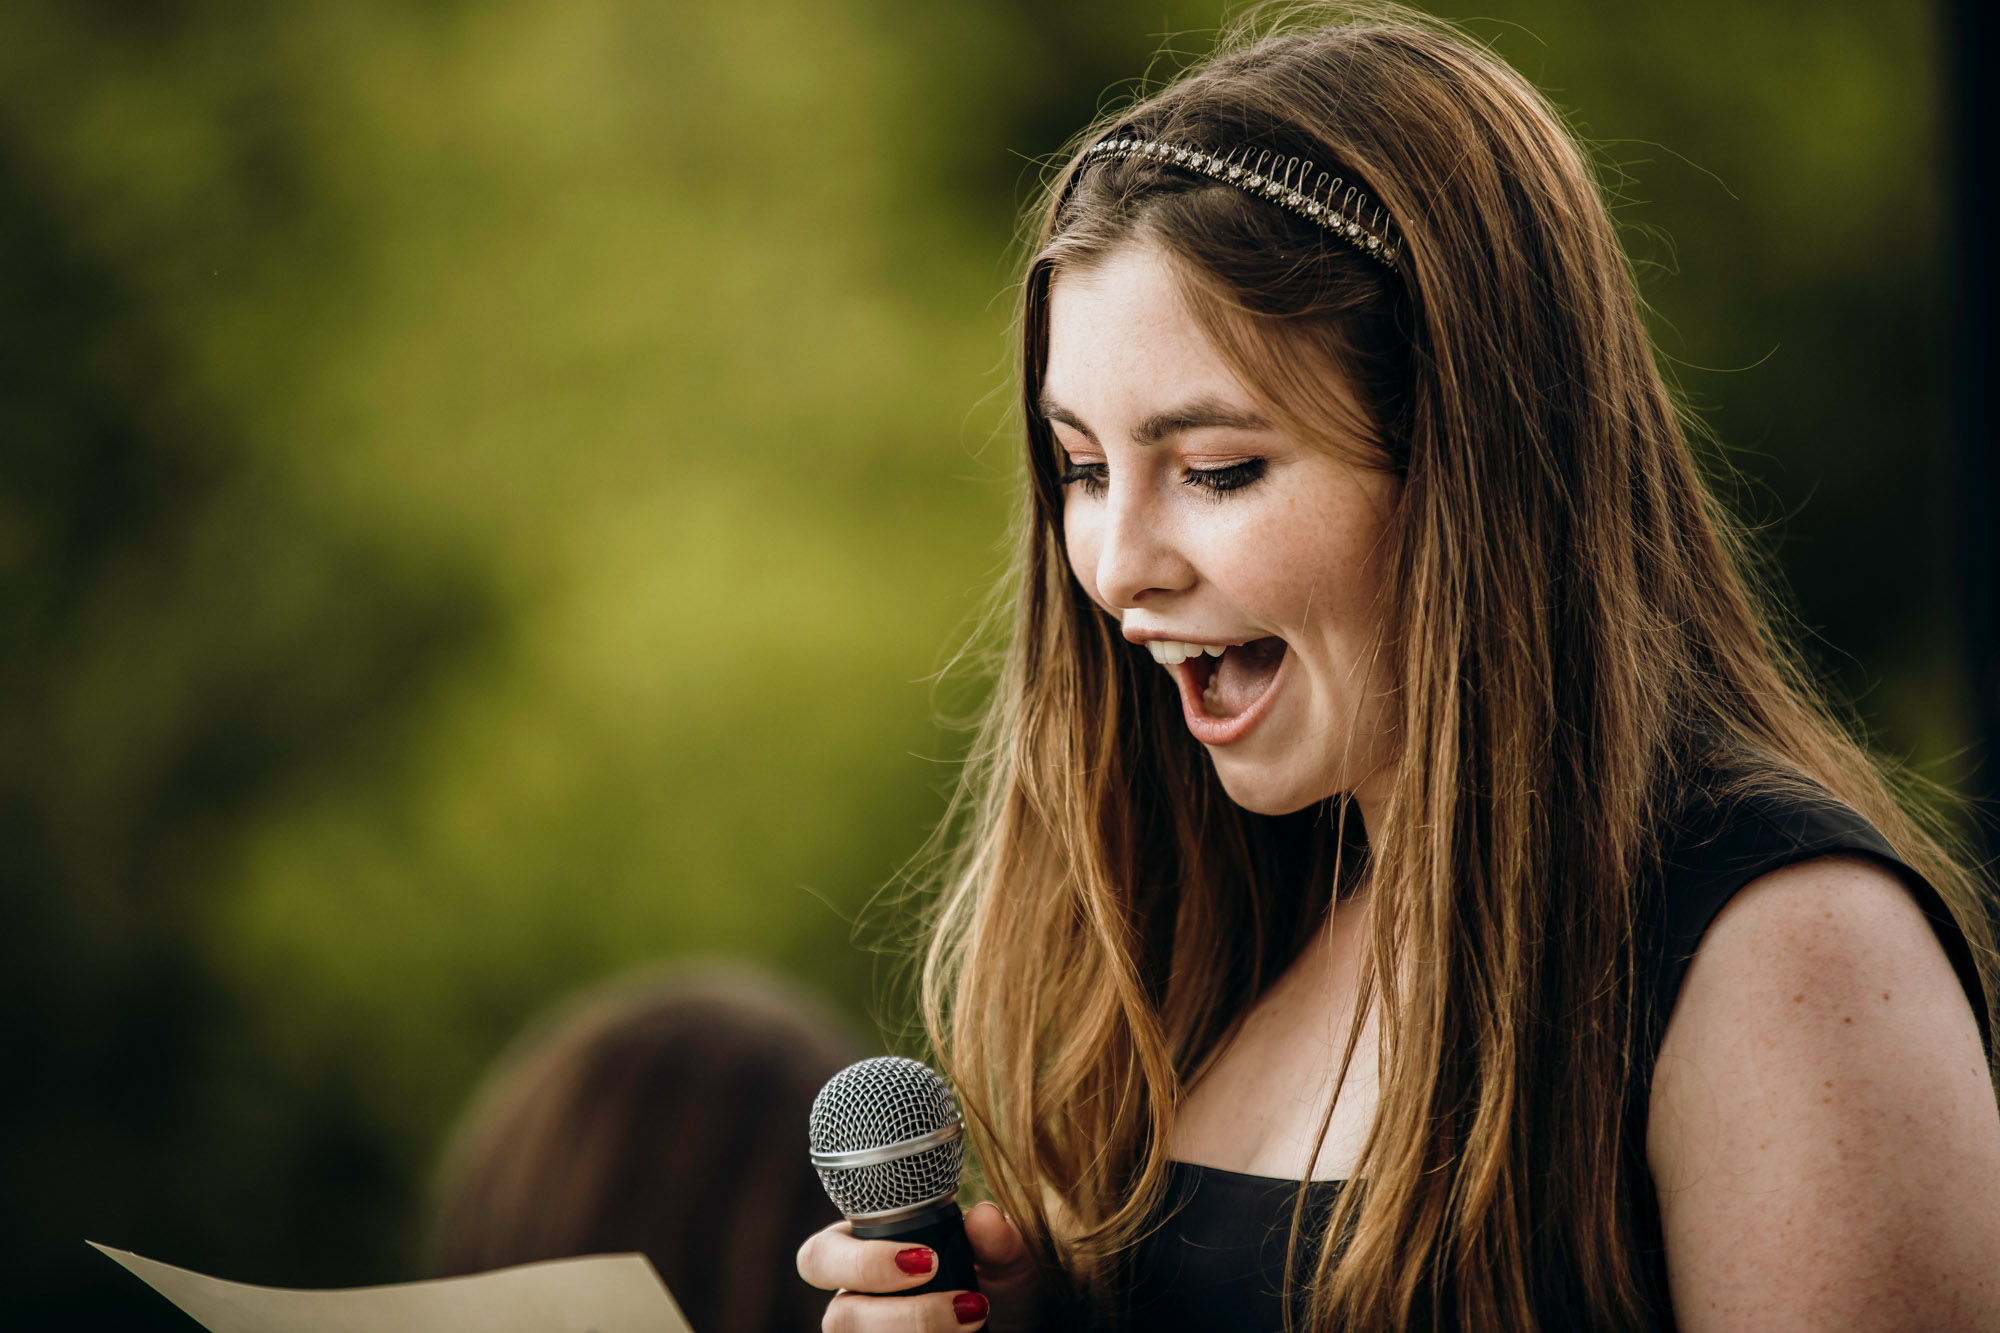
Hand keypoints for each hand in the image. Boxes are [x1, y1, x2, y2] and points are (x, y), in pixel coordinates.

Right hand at [797, 1202, 1043, 1331]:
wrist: (1014, 1328)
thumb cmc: (998, 1290)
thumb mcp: (1006, 1265)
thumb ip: (997, 1242)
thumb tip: (985, 1217)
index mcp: (864, 1255)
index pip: (822, 1254)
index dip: (863, 1261)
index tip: (929, 1260)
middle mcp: (856, 1302)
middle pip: (838, 1315)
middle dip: (897, 1314)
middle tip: (961, 1303)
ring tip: (973, 1322)